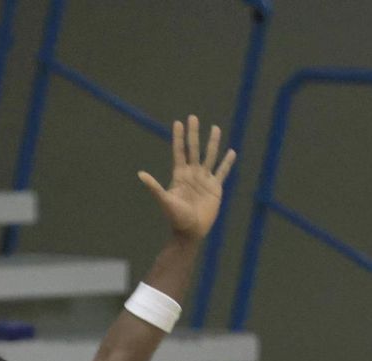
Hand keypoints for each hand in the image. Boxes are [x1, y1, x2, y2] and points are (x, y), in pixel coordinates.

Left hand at [138, 115, 236, 240]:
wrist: (191, 231)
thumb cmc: (176, 218)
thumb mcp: (165, 201)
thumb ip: (154, 187)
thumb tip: (140, 174)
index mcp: (180, 175)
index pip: (180, 151)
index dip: (179, 137)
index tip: (178, 122)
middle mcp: (192, 174)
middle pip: (194, 149)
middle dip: (193, 134)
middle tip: (193, 117)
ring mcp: (204, 179)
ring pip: (210, 156)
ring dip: (212, 142)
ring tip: (215, 128)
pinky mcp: (215, 188)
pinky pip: (222, 172)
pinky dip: (227, 162)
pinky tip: (231, 152)